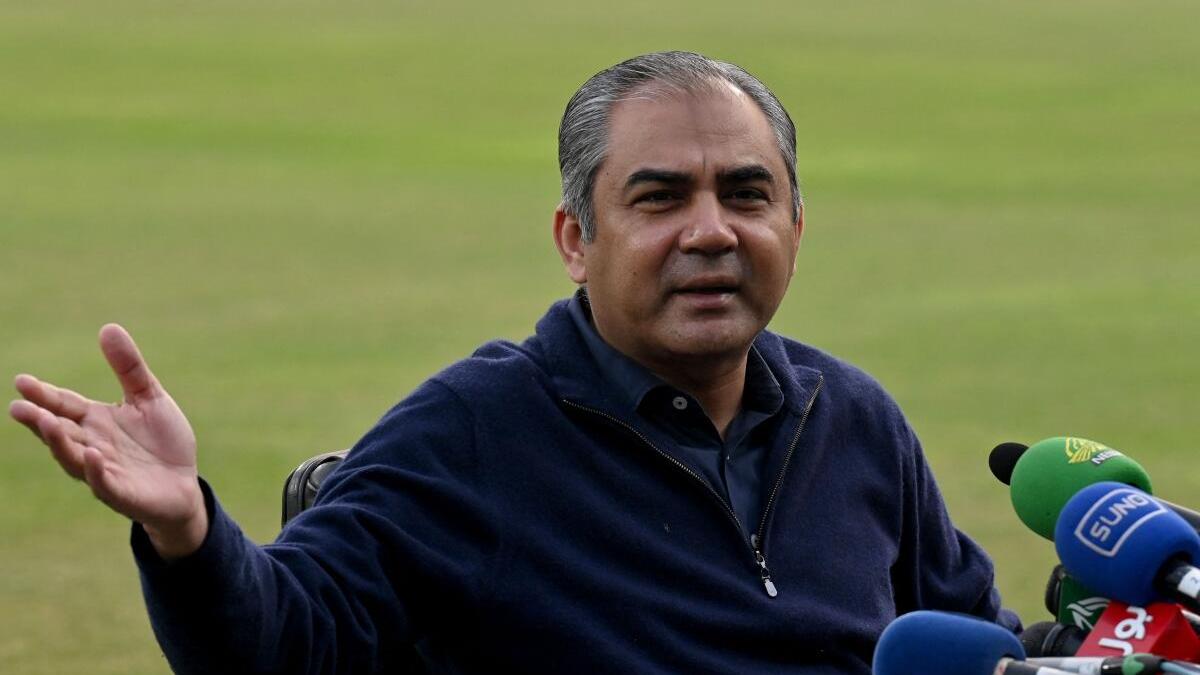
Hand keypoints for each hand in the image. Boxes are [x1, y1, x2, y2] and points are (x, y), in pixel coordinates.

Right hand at [9, 324, 206, 558]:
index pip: (64, 405)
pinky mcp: (123, 494)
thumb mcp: (149, 397)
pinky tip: (91, 455)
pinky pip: (105, 484)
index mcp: (96, 421)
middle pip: (61, 432)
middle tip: (18, 407)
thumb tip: (108, 327)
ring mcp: (105, 471)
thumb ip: (129, 367)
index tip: (21, 381)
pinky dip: (96, 471)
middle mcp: (92, 445)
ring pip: (73, 458)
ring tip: (47, 423)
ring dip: (59, 443)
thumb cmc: (162, 442)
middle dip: (39, 420)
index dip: (43, 394)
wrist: (185, 485)